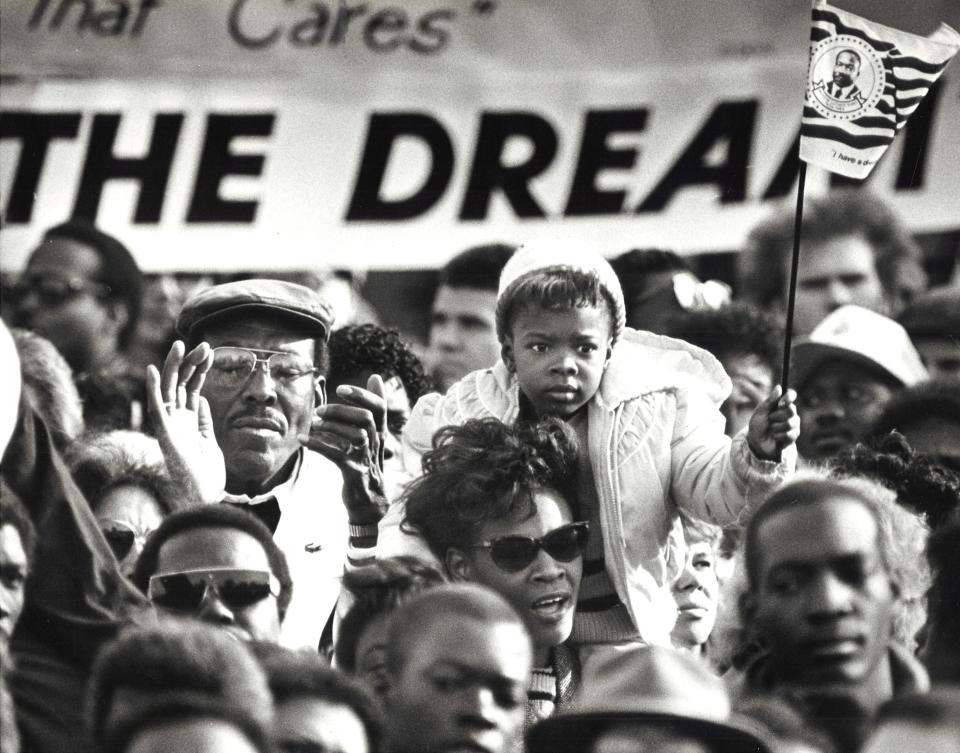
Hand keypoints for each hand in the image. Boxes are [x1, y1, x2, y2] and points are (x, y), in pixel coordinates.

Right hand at [147, 340, 224, 504]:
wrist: (205, 497)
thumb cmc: (206, 473)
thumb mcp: (208, 440)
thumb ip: (202, 420)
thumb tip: (201, 399)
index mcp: (187, 420)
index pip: (191, 387)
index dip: (199, 369)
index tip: (210, 352)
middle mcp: (176, 420)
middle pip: (181, 384)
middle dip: (190, 363)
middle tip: (201, 344)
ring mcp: (170, 426)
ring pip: (169, 390)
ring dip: (173, 367)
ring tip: (179, 345)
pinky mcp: (165, 434)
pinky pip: (157, 408)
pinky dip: (154, 389)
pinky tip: (154, 371)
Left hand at [299, 374, 387, 523]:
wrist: (369, 504)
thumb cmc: (365, 464)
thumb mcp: (370, 435)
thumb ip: (369, 407)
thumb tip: (375, 376)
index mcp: (379, 433)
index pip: (379, 407)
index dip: (362, 395)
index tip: (341, 389)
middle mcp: (376, 444)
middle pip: (366, 418)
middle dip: (341, 410)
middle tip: (319, 411)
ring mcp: (366, 458)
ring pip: (356, 434)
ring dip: (332, 426)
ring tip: (314, 424)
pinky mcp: (354, 473)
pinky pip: (337, 455)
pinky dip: (318, 445)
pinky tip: (303, 439)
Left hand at [747, 385, 799, 460]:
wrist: (757, 443)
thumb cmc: (758, 426)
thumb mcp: (760, 412)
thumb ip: (769, 401)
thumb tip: (778, 388)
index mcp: (781, 405)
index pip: (791, 395)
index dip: (789, 397)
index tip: (782, 403)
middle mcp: (790, 413)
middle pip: (791, 410)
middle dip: (776, 416)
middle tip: (769, 419)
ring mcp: (793, 425)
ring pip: (790, 423)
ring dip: (776, 427)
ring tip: (771, 429)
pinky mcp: (793, 436)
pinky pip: (789, 434)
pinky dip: (778, 436)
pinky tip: (774, 437)